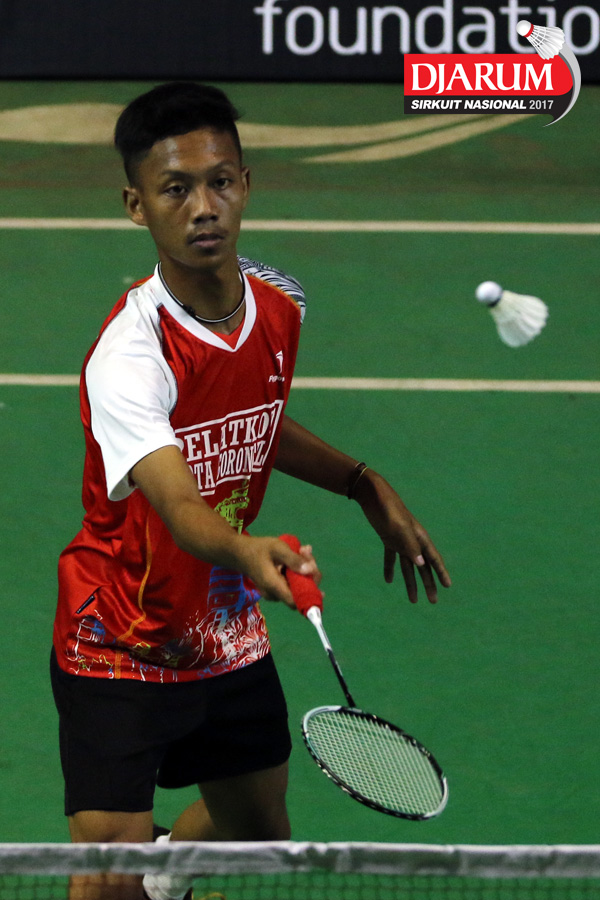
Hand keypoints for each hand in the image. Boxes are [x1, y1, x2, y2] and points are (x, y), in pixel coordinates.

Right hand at [237, 536, 320, 608]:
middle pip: (300, 592)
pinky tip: (297, 555)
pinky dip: (297, 571)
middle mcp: (275, 594)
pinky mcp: (276, 589)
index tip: (316, 574)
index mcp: (274, 586)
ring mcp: (275, 593)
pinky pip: (292, 584)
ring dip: (304, 569)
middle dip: (309, 572)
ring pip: (297, 587)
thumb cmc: (257, 549)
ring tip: (302, 550)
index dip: (311, 594)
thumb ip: (293, 560)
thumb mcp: (277, 548)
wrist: (239, 553)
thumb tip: (310, 571)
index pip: (296, 601)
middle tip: (306, 552)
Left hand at [353, 469, 450, 603]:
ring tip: (414, 600)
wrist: (373, 494)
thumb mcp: (398, 528)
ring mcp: (400, 540)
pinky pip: (391, 558)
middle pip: (422, 567)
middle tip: (433, 601)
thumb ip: (410, 545)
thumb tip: (421, 565)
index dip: (441, 572)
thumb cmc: (388, 508)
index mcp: (419, 537)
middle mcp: (412, 540)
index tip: (448, 586)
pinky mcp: (388, 538)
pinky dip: (390, 569)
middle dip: (428, 584)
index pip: (433, 558)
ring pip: (408, 566)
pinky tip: (388, 581)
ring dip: (411, 583)